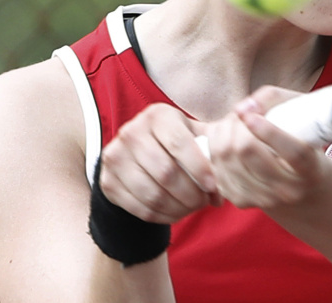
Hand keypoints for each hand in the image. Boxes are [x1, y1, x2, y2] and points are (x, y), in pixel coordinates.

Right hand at [99, 103, 222, 223]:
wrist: (136, 152)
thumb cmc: (176, 143)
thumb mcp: (193, 135)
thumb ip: (211, 151)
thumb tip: (224, 184)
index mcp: (157, 116)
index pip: (180, 144)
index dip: (200, 169)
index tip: (213, 186)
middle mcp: (131, 132)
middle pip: (166, 173)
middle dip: (191, 193)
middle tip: (204, 202)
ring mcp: (114, 157)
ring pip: (153, 194)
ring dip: (179, 208)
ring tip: (193, 208)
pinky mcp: (107, 182)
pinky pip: (140, 208)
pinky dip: (163, 216)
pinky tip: (177, 213)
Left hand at [204, 86, 331, 209]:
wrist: (306, 191)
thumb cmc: (305, 144)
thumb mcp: (304, 118)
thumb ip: (275, 101)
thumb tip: (243, 108)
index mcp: (311, 170)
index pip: (293, 153)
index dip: (269, 131)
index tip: (251, 114)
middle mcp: (288, 190)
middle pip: (247, 153)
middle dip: (236, 125)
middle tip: (240, 113)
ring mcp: (264, 199)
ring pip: (227, 160)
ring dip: (222, 134)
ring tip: (232, 122)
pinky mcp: (242, 201)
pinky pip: (217, 171)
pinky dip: (215, 150)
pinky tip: (224, 138)